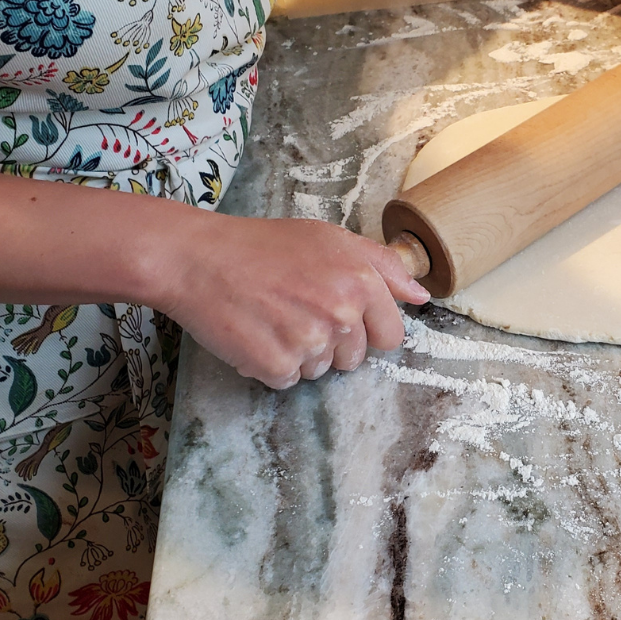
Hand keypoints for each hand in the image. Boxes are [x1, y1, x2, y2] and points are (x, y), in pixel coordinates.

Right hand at [157, 216, 428, 388]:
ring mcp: (309, 342)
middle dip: (333, 341)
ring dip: (300, 353)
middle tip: (297, 309)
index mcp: (361, 281)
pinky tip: (255, 333)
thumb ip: (382, 266)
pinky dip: (271, 364)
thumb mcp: (331, 239)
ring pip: (322, 370)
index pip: (391, 335)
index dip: (367, 328)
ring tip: (273, 317)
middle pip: (356, 358)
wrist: (199, 259)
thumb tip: (421, 296)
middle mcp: (341, 313)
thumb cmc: (264, 245)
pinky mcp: (276, 366)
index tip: (340, 315)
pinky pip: (288, 380)